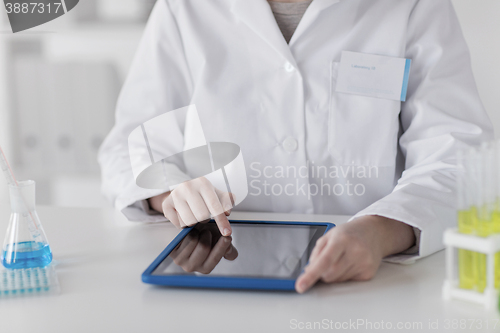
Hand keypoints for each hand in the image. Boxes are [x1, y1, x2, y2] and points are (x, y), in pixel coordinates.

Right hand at [149, 177, 233, 235]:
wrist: (181, 192)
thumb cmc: (202, 195)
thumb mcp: (217, 195)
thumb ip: (227, 201)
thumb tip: (227, 211)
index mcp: (202, 183)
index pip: (215, 206)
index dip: (222, 221)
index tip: (227, 232)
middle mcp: (187, 186)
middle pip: (202, 216)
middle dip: (205, 219)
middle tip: (203, 215)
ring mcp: (175, 195)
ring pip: (190, 221)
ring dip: (194, 222)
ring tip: (194, 215)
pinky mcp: (166, 205)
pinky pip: (179, 224)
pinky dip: (184, 224)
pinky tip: (184, 216)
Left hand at [169, 223, 237, 273]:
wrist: (185, 230)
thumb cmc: (202, 235)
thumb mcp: (217, 239)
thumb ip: (226, 246)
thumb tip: (229, 252)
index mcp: (206, 267)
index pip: (216, 258)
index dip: (222, 246)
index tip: (227, 237)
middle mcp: (193, 267)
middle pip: (204, 247)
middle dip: (208, 235)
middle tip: (207, 231)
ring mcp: (181, 261)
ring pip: (194, 241)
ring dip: (198, 232)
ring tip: (196, 232)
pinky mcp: (172, 253)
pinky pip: (185, 238)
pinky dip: (189, 232)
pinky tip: (188, 234)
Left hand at [295, 215, 415, 292]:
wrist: (373, 232)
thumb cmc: (349, 233)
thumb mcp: (329, 236)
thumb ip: (316, 253)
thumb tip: (308, 271)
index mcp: (342, 239)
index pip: (324, 261)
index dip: (311, 275)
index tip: (301, 286)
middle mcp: (355, 251)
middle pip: (329, 275)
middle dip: (322, 272)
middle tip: (327, 261)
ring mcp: (364, 263)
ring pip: (337, 281)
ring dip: (333, 274)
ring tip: (341, 259)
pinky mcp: (368, 273)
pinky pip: (347, 282)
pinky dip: (343, 276)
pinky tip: (349, 263)